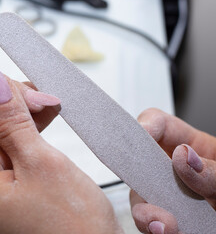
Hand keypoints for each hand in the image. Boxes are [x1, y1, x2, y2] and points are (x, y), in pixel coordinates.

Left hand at [0, 70, 122, 233]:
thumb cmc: (72, 232)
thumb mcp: (43, 163)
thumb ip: (13, 120)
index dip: (2, 103)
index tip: (33, 96)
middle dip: (14, 116)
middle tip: (46, 104)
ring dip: (21, 131)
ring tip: (49, 119)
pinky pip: (3, 167)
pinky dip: (22, 151)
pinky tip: (40, 137)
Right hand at [130, 108, 215, 233]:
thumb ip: (212, 170)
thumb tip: (185, 158)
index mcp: (193, 148)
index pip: (160, 127)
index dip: (146, 125)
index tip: (143, 133)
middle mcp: (175, 173)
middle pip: (142, 165)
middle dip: (140, 176)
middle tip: (148, 183)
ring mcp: (171, 198)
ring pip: (141, 200)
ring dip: (147, 213)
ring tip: (164, 225)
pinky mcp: (170, 222)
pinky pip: (152, 225)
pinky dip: (157, 230)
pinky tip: (169, 231)